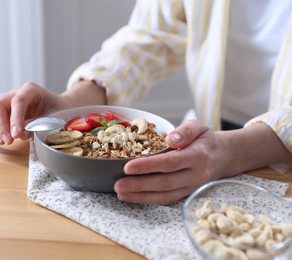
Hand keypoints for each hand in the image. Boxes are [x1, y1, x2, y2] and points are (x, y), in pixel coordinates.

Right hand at [0, 81, 66, 147]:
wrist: (58, 107)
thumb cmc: (57, 110)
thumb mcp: (52, 116)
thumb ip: (37, 123)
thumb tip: (20, 134)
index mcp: (30, 90)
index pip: (18, 101)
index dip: (15, 119)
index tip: (16, 134)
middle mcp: (16, 93)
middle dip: (0, 125)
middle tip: (8, 141)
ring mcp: (7, 102)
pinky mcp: (4, 112)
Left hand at [113, 120, 230, 204]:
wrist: (222, 157)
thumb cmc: (205, 140)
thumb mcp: (199, 127)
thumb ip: (185, 131)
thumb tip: (170, 139)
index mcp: (197, 156)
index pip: (169, 163)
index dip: (148, 166)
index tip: (127, 167)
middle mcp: (195, 175)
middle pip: (164, 183)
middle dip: (138, 185)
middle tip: (117, 184)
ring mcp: (191, 187)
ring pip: (164, 195)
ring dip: (140, 196)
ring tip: (120, 193)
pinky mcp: (186, 194)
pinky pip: (167, 200)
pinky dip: (148, 200)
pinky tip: (132, 197)